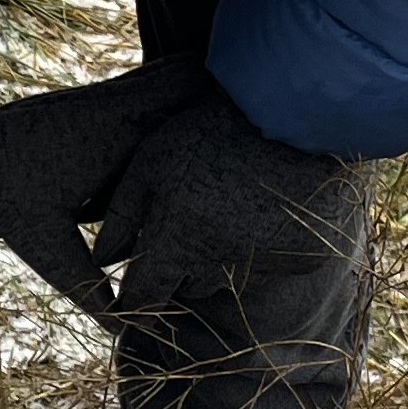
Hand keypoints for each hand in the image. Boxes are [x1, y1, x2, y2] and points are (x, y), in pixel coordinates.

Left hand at [91, 85, 356, 300]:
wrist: (298, 110)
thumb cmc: (214, 128)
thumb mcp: (154, 157)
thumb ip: (122, 212)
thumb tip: (103, 260)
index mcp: (180, 240)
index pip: (145, 297)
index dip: (135, 298)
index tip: (132, 291)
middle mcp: (223, 262)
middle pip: (187, 288)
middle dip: (179, 267)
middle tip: (186, 225)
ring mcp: (267, 263)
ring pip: (227, 277)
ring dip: (217, 256)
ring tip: (224, 208)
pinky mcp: (304, 258)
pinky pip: (269, 265)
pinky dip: (262, 245)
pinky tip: (265, 207)